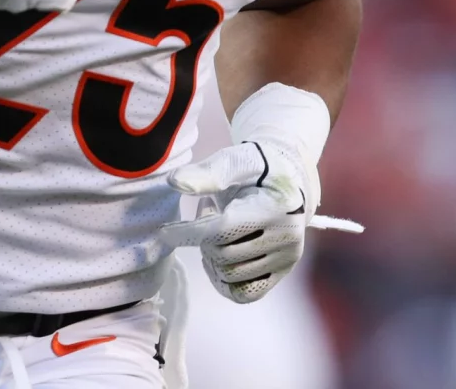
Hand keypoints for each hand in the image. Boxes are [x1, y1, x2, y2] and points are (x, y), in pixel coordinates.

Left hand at [161, 135, 318, 303]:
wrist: (291, 175)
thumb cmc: (257, 166)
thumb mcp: (234, 161)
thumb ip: (206, 173)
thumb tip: (175, 182)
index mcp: (275, 208)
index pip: (221, 231)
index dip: (188, 233)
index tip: (164, 232)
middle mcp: (286, 238)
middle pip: (223, 256)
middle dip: (203, 240)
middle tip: (207, 215)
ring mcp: (286, 258)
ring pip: (231, 277)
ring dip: (213, 258)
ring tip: (217, 233)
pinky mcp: (283, 271)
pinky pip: (246, 294)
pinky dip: (226, 282)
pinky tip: (218, 261)